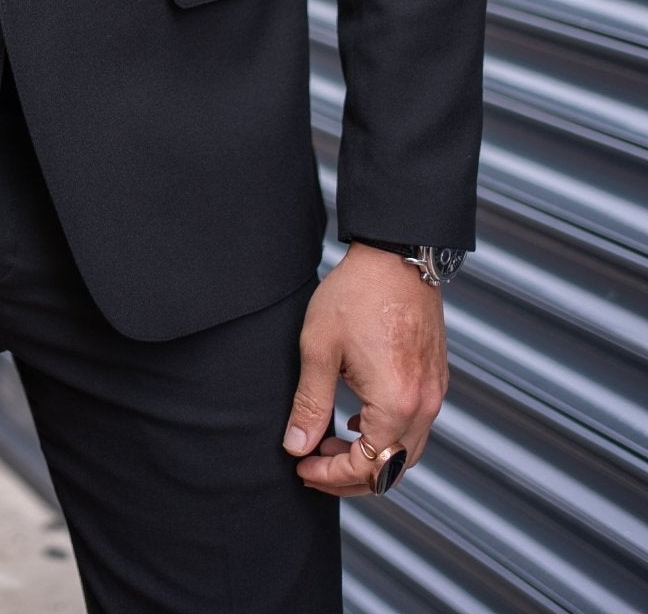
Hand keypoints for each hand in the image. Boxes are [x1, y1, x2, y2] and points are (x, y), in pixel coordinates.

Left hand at [283, 244, 447, 496]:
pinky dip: (387, 436)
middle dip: (350, 476)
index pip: (367, 468)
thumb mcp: (319, 348)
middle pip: (392, 471)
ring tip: (330, 443)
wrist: (396, 254)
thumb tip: (296, 447)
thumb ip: (309, 403)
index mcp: (396, 403)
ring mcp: (435, 392)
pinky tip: (357, 419)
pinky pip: (415, 426)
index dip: (330, 477)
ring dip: (370, 458)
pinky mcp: (436, 378)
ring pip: (407, 452)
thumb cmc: (357, 294)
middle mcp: (424, 405)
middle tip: (312, 464)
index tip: (301, 468)